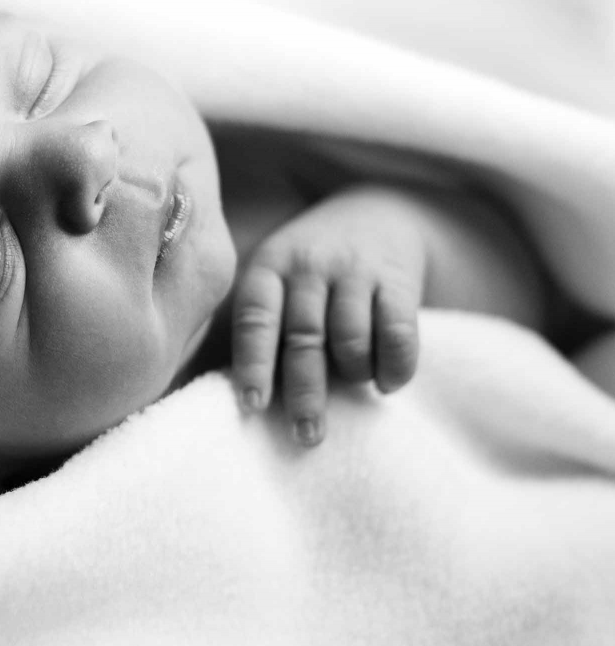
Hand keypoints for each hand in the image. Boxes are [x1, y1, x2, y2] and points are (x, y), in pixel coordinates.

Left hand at [230, 188, 427, 445]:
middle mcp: (309, 265)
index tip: (252, 406)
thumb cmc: (310, 270)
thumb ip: (262, 325)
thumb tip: (247, 401)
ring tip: (352, 385)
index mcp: (269, 267)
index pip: (256, 318)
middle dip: (306, 392)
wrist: (376, 210)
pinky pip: (398, 333)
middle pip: (304, 337)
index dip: (253, 364)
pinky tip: (387, 383)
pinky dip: (394, 367)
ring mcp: (355, 269)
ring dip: (352, 374)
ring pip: (351, 339)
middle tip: (306, 435)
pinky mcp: (399, 279)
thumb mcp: (276, 277)